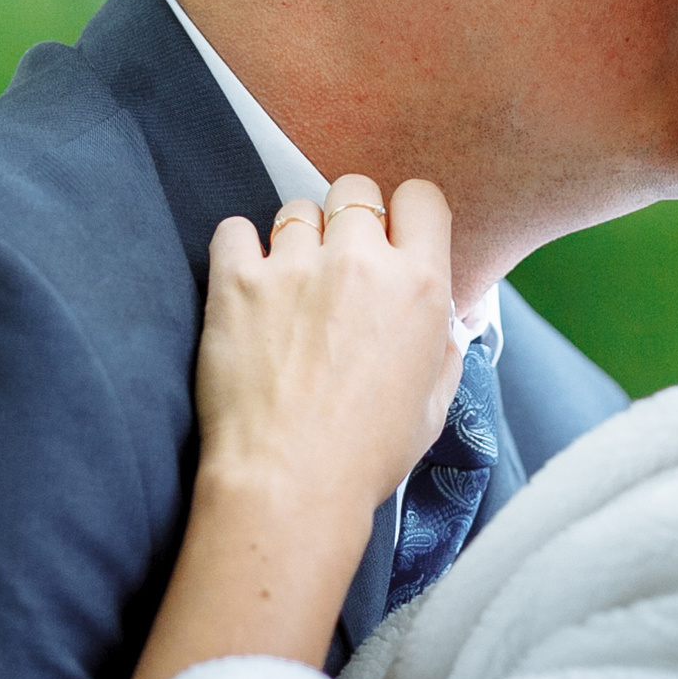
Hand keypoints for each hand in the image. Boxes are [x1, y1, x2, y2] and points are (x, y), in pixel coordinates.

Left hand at [123, 176, 460, 678]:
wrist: (289, 486)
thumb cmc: (364, 458)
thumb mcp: (434, 406)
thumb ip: (443, 348)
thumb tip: (443, 321)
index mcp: (419, 286)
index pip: (421, 197)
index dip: (405, 214)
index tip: (393, 237)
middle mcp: (360, 263)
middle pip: (354, 192)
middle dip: (348, 219)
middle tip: (337, 263)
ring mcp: (295, 267)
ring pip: (296, 210)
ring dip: (296, 239)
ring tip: (290, 287)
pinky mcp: (238, 283)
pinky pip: (234, 230)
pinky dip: (240, 249)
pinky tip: (247, 283)